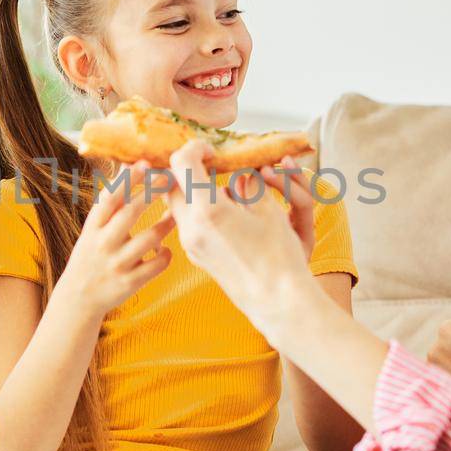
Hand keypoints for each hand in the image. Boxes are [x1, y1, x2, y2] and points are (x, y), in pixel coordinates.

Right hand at [53, 162, 174, 316]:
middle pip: (130, 213)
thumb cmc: (91, 254)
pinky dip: (165, 255)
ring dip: (166, 224)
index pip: (110, 198)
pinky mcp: (129, 283)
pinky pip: (156, 266)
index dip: (128, 179)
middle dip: (152, 193)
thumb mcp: (93, 228)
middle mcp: (103, 244)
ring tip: (175, 215)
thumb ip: (109, 201)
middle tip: (170, 179)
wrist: (78, 298)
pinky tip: (166, 249)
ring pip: (148, 239)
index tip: (145, 163)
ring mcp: (116, 265)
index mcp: (92, 227)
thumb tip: (127, 166)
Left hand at [162, 141, 317, 338]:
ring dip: (193, 192)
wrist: (277, 301)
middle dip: (188, 171)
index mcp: (209, 210)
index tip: (212, 150)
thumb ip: (249, 185)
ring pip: (177, 206)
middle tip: (212, 167)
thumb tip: (240, 174)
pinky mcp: (196, 256)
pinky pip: (187, 224)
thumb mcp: (268, 210)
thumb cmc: (279, 256)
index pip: (183, 163)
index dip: (195, 149)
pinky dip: (199, 211)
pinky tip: (225, 214)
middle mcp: (192, 227)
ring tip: (223, 191)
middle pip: (172, 185)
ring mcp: (191, 245)